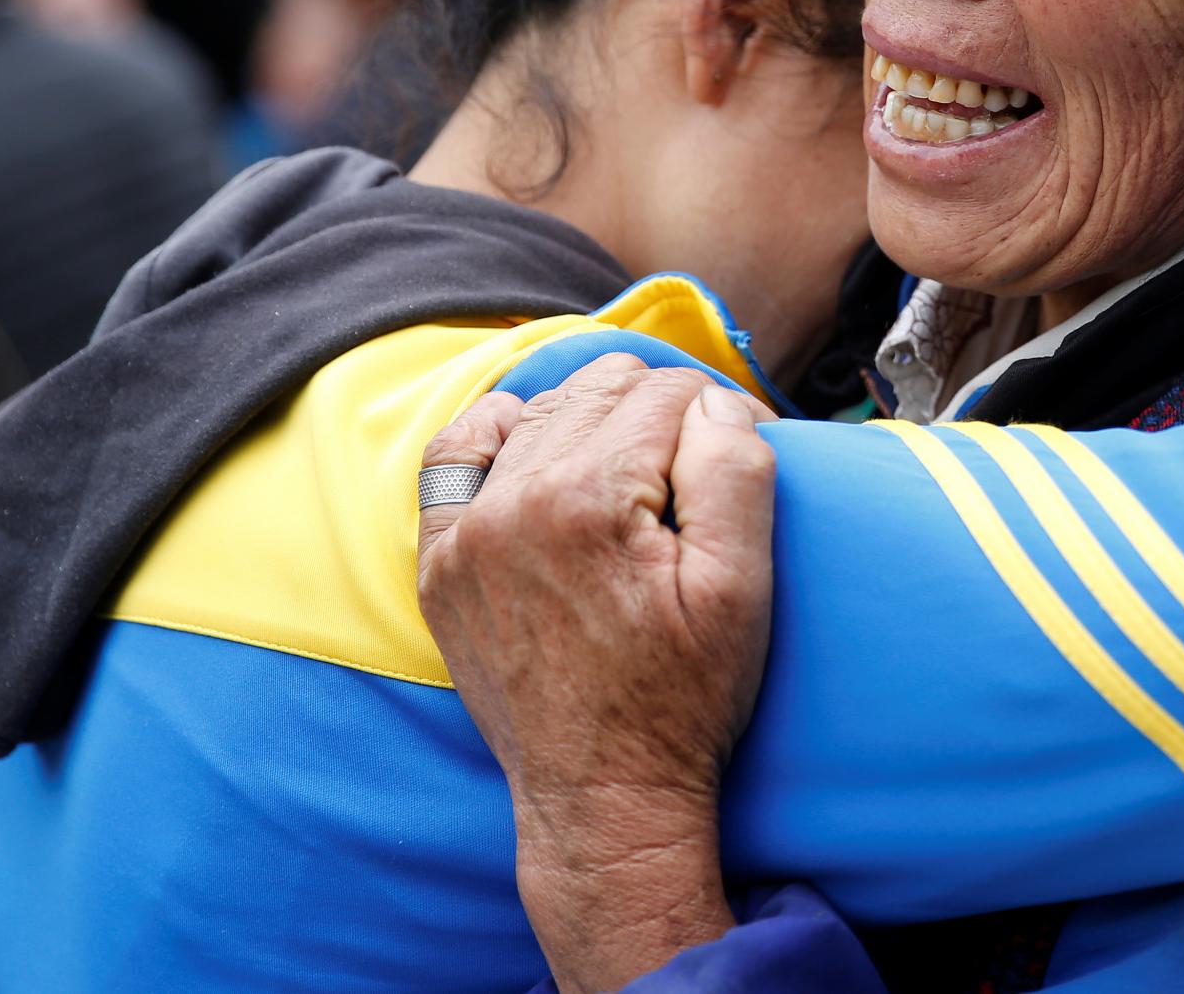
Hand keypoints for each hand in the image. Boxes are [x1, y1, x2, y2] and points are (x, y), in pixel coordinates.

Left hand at [416, 357, 778, 992]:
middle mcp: (515, 501)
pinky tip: (538, 456)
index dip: (719, 415)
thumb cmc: (681, 699)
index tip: (740, 454)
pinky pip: (457, 455)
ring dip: (596, 423)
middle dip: (660, 411)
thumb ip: (735, 469)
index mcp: (591, 498)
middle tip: (694, 469)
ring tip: (636, 477)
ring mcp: (467, 532)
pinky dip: (501, 437)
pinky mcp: (442, 562)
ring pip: (542, 410)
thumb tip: (715, 402)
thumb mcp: (741, 588)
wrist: (603, 795)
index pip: (669, 391)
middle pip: (603, 387)